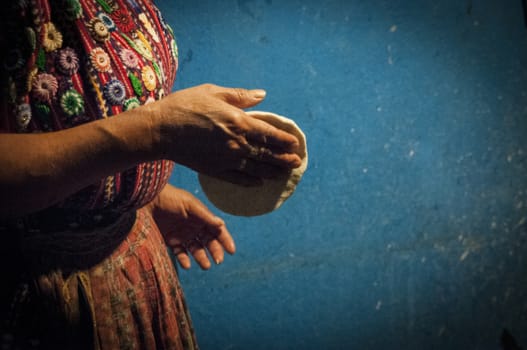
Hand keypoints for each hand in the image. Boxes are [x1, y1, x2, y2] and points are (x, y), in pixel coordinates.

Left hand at [146, 184, 235, 269]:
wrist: (147, 200)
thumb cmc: (170, 198)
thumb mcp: (189, 205)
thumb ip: (205, 215)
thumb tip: (221, 224)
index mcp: (202, 217)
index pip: (217, 230)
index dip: (225, 240)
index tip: (231, 251)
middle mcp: (195, 227)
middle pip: (209, 242)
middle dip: (215, 251)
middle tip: (218, 260)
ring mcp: (183, 235)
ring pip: (196, 250)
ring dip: (202, 258)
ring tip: (205, 266)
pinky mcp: (171, 241)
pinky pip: (180, 253)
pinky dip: (184, 260)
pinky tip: (187, 264)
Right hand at [149, 84, 301, 185]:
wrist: (160, 130)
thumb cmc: (185, 105)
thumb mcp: (213, 92)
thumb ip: (240, 96)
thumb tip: (262, 95)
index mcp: (239, 122)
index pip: (270, 134)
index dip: (285, 140)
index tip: (295, 144)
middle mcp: (237, 143)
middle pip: (267, 154)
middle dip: (284, 159)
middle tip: (296, 163)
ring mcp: (227, 159)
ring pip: (257, 168)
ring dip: (272, 171)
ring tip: (283, 174)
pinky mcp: (215, 170)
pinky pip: (238, 179)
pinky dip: (251, 181)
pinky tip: (259, 183)